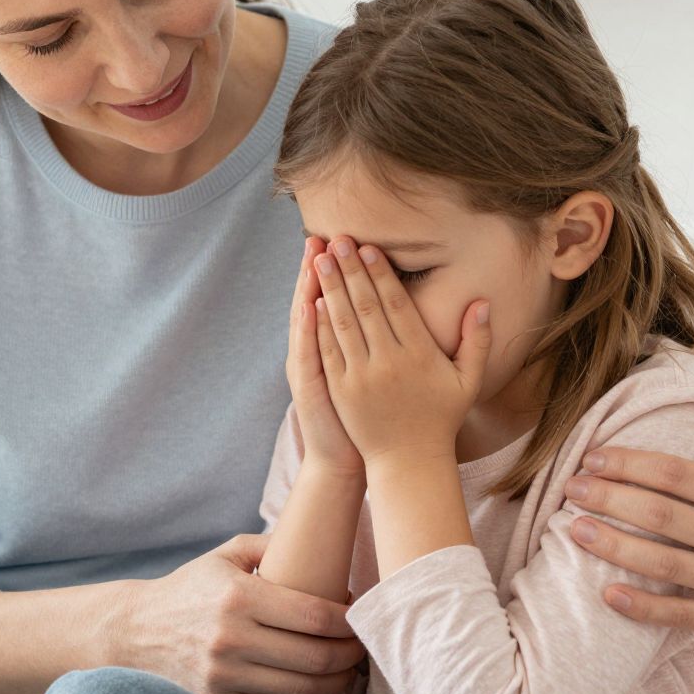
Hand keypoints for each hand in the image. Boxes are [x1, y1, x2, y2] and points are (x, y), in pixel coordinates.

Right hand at [113, 534, 366, 693]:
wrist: (136, 632)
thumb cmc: (191, 590)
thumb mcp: (224, 555)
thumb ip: (271, 545)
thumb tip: (323, 543)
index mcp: (238, 597)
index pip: (313, 615)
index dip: (347, 621)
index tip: (359, 616)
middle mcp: (231, 639)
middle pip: (315, 657)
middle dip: (350, 654)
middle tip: (362, 646)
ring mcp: (224, 677)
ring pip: (303, 689)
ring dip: (337, 682)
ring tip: (348, 669)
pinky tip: (323, 692)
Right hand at [287, 237, 363, 481]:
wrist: (344, 457)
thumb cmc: (363, 416)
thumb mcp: (364, 374)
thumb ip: (371, 341)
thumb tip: (387, 307)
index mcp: (334, 345)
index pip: (332, 300)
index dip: (336, 272)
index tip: (342, 241)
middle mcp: (315, 351)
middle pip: (315, 301)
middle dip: (319, 269)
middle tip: (321, 236)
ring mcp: (309, 367)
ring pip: (307, 321)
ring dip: (309, 290)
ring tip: (313, 259)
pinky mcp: (311, 386)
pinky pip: (309, 353)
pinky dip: (307, 330)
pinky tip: (309, 307)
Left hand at [311, 237, 489, 467]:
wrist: (409, 462)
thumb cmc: (441, 418)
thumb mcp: (468, 381)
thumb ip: (477, 341)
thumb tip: (483, 303)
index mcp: (419, 355)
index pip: (396, 304)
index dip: (380, 273)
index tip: (368, 248)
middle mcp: (389, 362)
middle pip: (366, 306)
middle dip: (350, 270)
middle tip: (338, 239)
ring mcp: (362, 376)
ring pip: (343, 323)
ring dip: (330, 288)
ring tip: (321, 258)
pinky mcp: (342, 390)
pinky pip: (330, 350)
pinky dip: (320, 325)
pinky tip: (314, 300)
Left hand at [562, 381, 693, 637]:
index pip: (677, 475)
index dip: (630, 464)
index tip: (592, 456)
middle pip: (662, 517)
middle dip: (610, 499)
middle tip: (571, 487)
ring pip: (663, 564)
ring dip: (614, 547)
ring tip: (573, 529)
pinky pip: (679, 614)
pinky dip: (642, 607)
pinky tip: (607, 593)